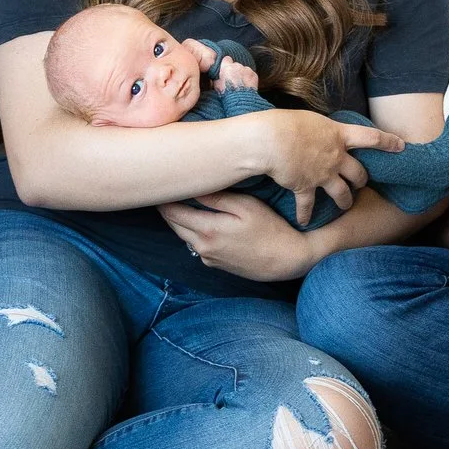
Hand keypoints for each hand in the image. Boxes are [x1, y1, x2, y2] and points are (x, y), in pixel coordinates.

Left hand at [161, 193, 319, 282]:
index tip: (162, 184)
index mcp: (207, 229)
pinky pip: (198, 246)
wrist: (287, 260)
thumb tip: (193, 187)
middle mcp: (203, 246)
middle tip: (165, 190)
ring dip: (180, 220)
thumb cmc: (271, 228)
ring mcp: (209, 258)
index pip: (171, 212)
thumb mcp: (246, 206)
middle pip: (174, 225)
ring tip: (181, 202)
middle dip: (167, 208)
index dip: (163, 198)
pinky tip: (203, 222)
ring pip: (185, 236)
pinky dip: (195, 233)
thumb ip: (217, 198)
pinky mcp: (217, 265)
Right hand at [215, 56, 258, 93]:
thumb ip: (218, 77)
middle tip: (233, 79)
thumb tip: (218, 76)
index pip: (226, 59)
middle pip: (236, 65)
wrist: (240, 99)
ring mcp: (247, 69)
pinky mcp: (254, 75)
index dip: (226, 64)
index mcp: (227, 67)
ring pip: (244, 69)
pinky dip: (249, 78)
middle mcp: (237, 66)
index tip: (226, 69)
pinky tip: (246, 85)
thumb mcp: (216, 85)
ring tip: (240, 84)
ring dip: (242, 74)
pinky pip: (251, 74)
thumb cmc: (227, 93)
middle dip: (235, 70)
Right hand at [261, 109, 401, 226]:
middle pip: (359, 172)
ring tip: (345, 205)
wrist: (270, 141)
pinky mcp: (306, 187)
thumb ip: (320, 129)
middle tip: (362, 183)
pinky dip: (305, 214)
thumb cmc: (285, 122)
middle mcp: (335, 156)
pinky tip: (304, 221)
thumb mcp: (310, 119)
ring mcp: (323, 174)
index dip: (388, 142)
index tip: (401, 146)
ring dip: (345, 201)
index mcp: (338, 135)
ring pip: (342, 193)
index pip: (371, 137)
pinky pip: (308, 205)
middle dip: (362, 180)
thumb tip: (317, 131)